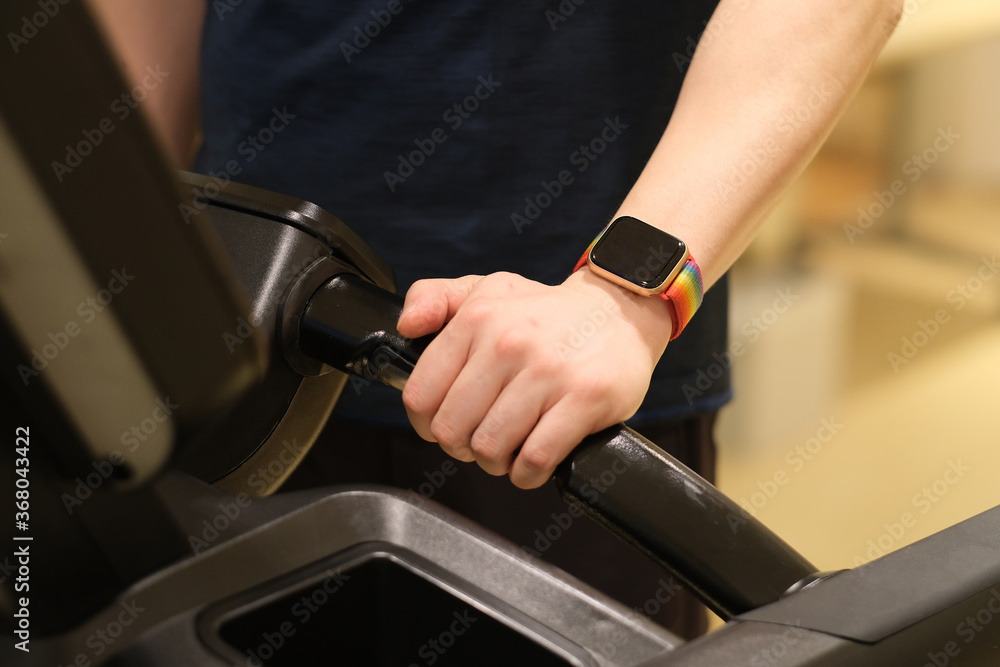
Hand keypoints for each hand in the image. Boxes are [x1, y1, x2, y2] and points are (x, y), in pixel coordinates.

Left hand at [397, 268, 673, 488]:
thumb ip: (434, 298)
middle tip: (481, 440)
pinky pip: (535, 459)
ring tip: (510, 449)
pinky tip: (533, 462)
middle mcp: (507, 343)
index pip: (421, 394)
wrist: (620, 309)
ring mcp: (547, 372)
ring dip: (496, 462)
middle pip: (453, 430)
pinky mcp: (584, 398)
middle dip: (462, 447)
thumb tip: (405, 326)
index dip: (427, 424)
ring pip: (490, 448)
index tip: (445, 425)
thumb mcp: (488, 289)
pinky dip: (528, 473)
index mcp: (477, 319)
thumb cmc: (547, 311)